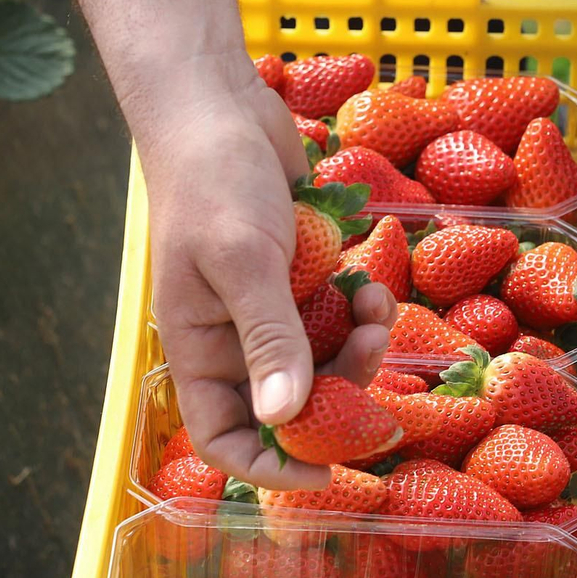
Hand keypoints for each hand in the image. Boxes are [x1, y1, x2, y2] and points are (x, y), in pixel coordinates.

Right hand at [141, 57, 395, 489]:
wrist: (218, 105)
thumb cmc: (215, 181)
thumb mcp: (242, 260)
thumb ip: (269, 337)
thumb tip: (283, 419)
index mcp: (200, 348)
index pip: (225, 440)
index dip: (271, 467)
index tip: (328, 472)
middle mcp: (233, 338)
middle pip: (291, 405)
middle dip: (340, 391)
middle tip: (374, 353)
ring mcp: (269, 307)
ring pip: (324, 361)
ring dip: (358, 346)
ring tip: (376, 305)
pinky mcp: (300, 275)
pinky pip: (338, 317)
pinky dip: (360, 309)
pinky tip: (371, 281)